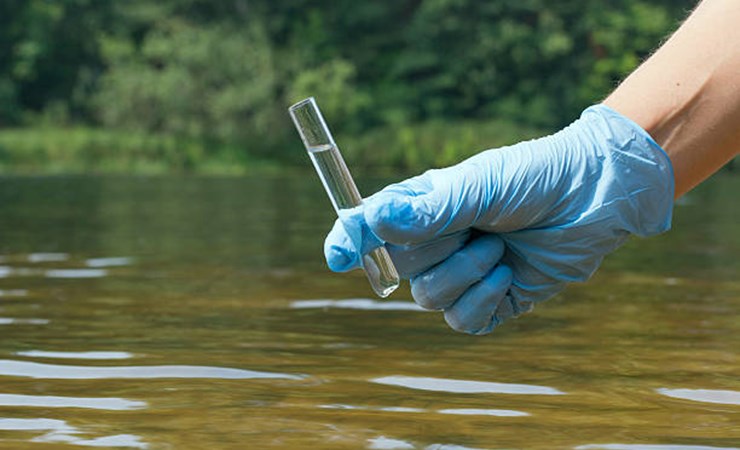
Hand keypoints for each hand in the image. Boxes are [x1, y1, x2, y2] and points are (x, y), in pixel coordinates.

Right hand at [325, 105, 673, 333]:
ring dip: (465, 274)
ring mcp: (464, 272)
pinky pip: (463, 320)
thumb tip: (372, 219)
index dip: (349, 242)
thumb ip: (428, 208)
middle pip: (398, 267)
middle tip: (471, 228)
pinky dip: (483, 300)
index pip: (370, 228)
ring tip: (499, 246)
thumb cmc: (535, 175)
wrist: (595, 197)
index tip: (338, 257)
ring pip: (429, 298)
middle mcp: (437, 241)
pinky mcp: (492, 299)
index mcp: (423, 206)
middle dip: (432, 253)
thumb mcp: (480, 185)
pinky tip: (507, 274)